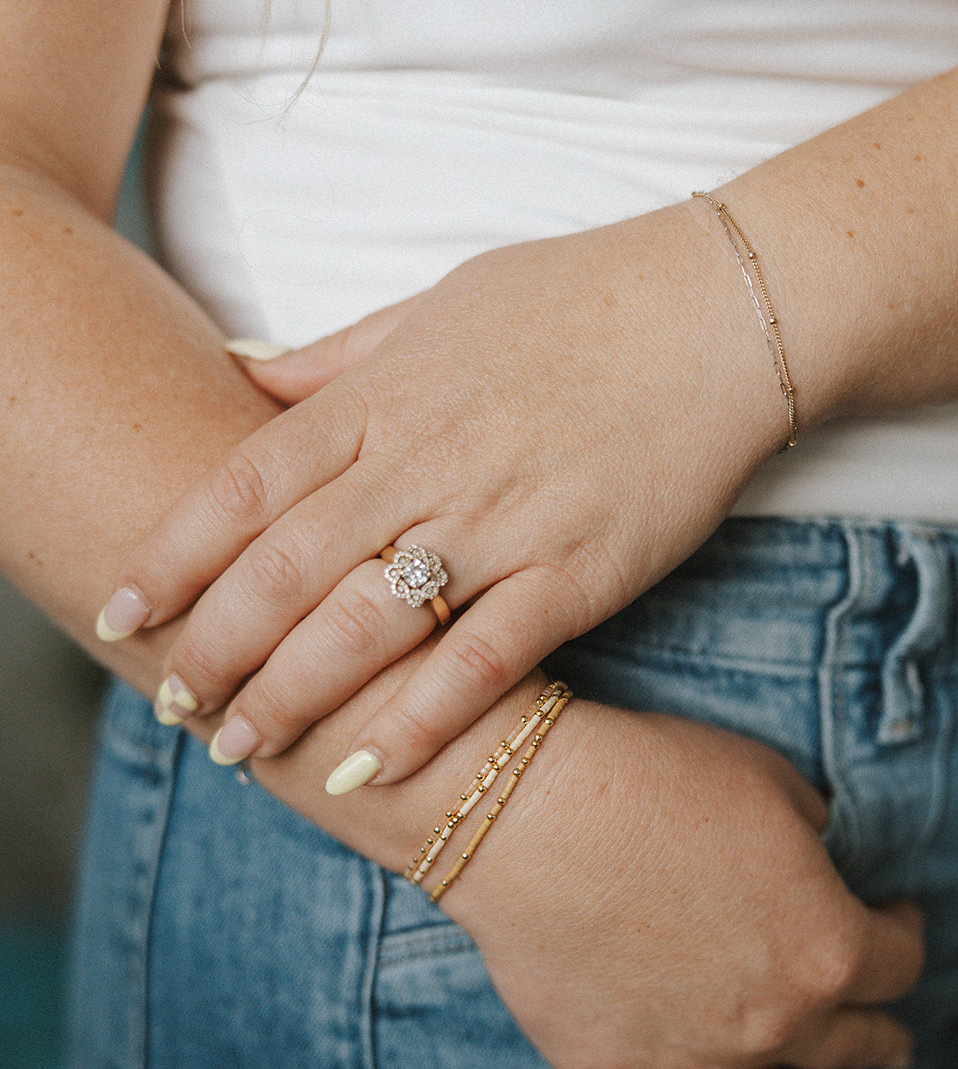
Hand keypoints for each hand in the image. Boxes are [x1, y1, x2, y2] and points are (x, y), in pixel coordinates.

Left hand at [96, 200, 788, 780]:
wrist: (724, 309)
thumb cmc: (581, 300)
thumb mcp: (440, 303)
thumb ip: (339, 356)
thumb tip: (244, 372)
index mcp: (383, 397)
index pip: (245, 485)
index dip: (173, 556)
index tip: (122, 611)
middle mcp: (426, 461)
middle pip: (287, 569)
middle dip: (217, 646)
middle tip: (174, 705)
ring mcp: (504, 520)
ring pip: (369, 623)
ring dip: (294, 694)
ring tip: (242, 749)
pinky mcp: (580, 571)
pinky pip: (486, 657)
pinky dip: (423, 717)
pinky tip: (368, 768)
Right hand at [437, 701, 923, 1068]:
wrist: (530, 808)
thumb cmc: (653, 778)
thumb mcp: (768, 782)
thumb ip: (814, 835)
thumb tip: (820, 854)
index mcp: (827, 945)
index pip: (896, 959)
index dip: (904, 933)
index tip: (894, 914)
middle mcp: (774, 1020)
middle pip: (850, 1044)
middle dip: (878, 1040)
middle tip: (887, 1043)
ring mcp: (694, 1061)